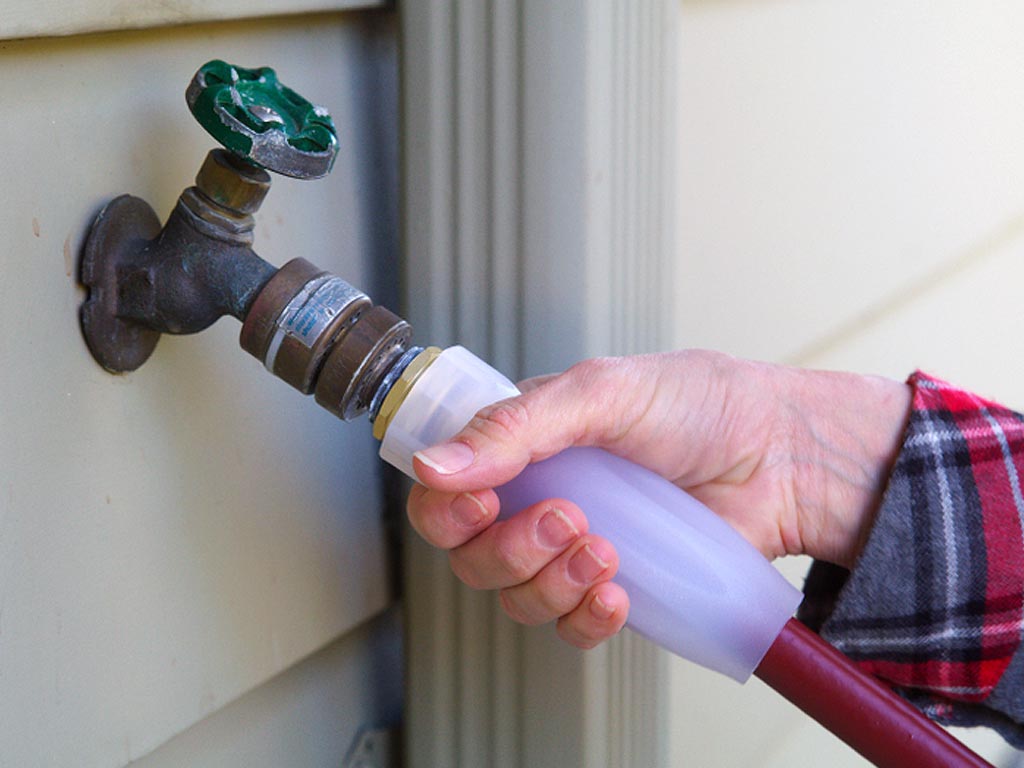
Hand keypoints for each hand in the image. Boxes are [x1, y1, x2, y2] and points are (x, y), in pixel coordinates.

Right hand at [406, 350, 910, 649]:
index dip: (445, 511)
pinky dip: (587, 618)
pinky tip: (618, 591)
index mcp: (523, 446)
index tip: (479, 504)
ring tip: (606, 549)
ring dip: (551, 583)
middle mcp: (540, 498)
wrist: (781, 453)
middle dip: (511, 548)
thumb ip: (514, 427)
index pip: (444, 493)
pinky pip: (571, 628)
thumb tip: (435, 464)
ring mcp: (576, 548)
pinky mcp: (617, 587)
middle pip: (472, 557)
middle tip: (567, 517)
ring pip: (517, 598)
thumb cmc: (699, 405)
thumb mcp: (601, 393)